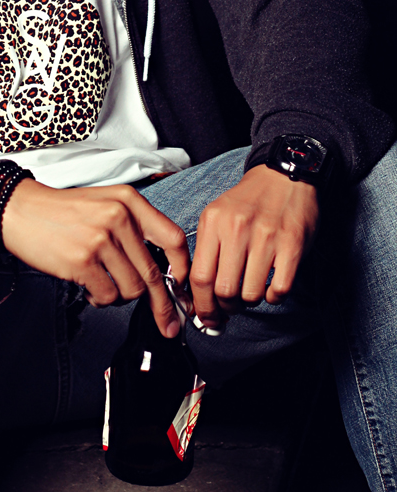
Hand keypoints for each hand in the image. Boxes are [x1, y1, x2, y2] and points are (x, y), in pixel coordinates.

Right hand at [0, 177, 189, 337]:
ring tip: (102, 281)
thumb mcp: (107, 204)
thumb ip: (135, 229)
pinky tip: (89, 286)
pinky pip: (108, 296)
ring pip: (132, 289)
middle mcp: (119, 217)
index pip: (173, 239)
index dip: (183, 271)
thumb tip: (165, 271)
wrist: (21, 209)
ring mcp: (100, 239)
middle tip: (169, 325)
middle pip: (154, 274)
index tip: (183, 292)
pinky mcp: (82, 261)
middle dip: (163, 305)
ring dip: (120, 296)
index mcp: (130, 201)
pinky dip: (101, 298)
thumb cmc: (65, 211)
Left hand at [190, 164, 318, 327]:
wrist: (283, 175)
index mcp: (214, 222)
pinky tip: (270, 285)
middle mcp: (237, 229)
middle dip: (225, 308)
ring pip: (250, 294)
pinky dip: (273, 296)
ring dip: (250, 301)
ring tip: (251, 290)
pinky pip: (279, 289)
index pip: (200, 277)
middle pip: (224, 290)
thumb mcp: (218, 214)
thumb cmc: (249, 200)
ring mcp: (266, 237)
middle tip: (230, 307)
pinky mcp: (292, 245)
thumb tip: (200, 293)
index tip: (206, 316)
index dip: (202, 305)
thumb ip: (208, 249)